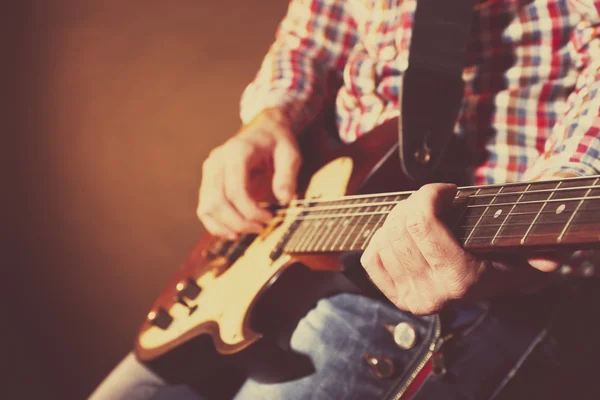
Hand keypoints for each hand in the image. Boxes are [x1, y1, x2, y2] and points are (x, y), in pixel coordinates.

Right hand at [197, 108, 301, 238]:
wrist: (264, 131)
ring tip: (250, 230)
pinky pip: (205, 209)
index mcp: (237, 152)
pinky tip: (234, 232)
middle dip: (239, 222)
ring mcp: (210, 171)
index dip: (250, 211)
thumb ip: (287, 175)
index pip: (235, 189)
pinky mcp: (208, 181)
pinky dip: (216, 224)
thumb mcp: (291, 154)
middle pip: (217, 201)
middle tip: (261, 227)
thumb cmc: (278, 143)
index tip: (269, 218)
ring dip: (227, 226)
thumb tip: (283, 198)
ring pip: (207, 208)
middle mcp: (217, 160)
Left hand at [360, 183, 561, 314]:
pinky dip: (382, 238)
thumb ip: (537, 251)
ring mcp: (409, 297)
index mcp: (459, 280)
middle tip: (435, 199)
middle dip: (415, 202)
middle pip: (399, 226)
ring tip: (421, 215)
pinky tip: (403, 234)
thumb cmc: (505, 257)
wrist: (487, 282)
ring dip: (399, 217)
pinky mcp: (393, 296)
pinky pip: (370, 256)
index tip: (448, 190)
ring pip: (383, 238)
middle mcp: (430, 294)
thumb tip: (550, 259)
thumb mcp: (524, 251)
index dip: (430, 194)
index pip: (421, 223)